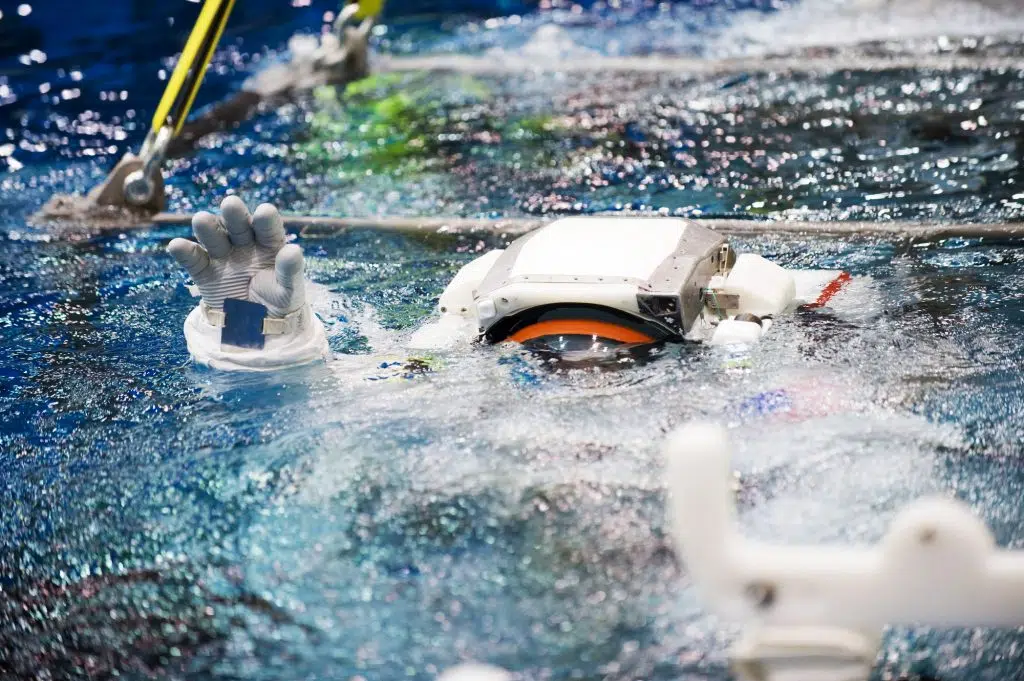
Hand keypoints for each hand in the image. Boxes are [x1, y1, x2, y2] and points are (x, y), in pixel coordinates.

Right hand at [167, 196, 305, 317]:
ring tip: (201, 220)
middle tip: (231, 205)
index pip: (268, 229)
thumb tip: (293, 250)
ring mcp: (223, 256)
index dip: (266, 220)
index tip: (264, 211)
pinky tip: (177, 245)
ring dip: (207, 227)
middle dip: (234, 215)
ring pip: (214, 237)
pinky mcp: (204, 272)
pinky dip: (184, 251)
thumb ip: (290, 271)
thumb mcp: (289, 289)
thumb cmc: (279, 302)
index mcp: (269, 244)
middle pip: (239, 226)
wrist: (256, 327)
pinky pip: (194, 259)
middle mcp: (245, 244)